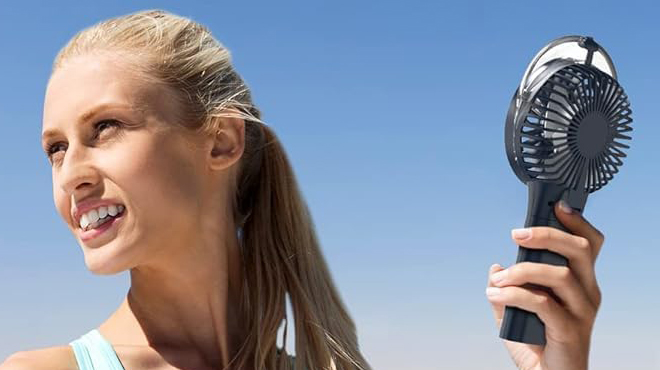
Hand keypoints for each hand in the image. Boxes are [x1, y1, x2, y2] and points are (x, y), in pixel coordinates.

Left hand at [486, 201, 603, 369]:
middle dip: (547, 235)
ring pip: (560, 274)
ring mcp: (581, 312)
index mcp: (580, 283)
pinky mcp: (569, 331)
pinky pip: (543, 302)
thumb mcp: (518, 309)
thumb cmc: (539, 343)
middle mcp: (587, 294)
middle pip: (579, 251)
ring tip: (498, 280)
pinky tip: (495, 295)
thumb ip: (508, 287)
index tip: (555, 205)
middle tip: (516, 235)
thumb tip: (495, 267)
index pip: (588, 245)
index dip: (576, 222)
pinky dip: (515, 294)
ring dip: (522, 270)